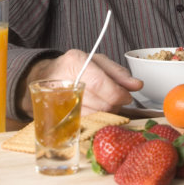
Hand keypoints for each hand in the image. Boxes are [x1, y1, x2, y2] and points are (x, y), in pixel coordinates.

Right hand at [18, 50, 142, 117]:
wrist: (47, 77)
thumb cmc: (77, 68)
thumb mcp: (98, 62)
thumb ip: (119, 73)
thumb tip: (137, 85)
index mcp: (75, 61)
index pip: (99, 83)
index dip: (117, 93)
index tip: (127, 96)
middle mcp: (64, 80)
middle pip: (99, 102)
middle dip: (115, 104)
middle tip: (117, 99)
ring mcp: (59, 100)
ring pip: (94, 115)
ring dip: (107, 112)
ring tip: (105, 102)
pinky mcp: (60, 116)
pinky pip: (86, 122)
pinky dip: (96, 118)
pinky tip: (96, 110)